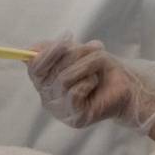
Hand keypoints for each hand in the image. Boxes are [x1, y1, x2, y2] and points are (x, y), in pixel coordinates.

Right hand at [26, 36, 154, 132]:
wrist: (125, 87)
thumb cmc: (99, 69)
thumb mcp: (76, 53)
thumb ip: (51, 51)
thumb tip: (29, 51)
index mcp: (44, 82)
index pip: (34, 67)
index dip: (48, 51)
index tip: (68, 36)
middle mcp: (48, 97)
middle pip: (48, 71)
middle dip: (73, 54)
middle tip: (92, 49)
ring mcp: (60, 110)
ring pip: (63, 79)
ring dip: (85, 66)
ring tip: (98, 64)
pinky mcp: (75, 118)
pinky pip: (74, 92)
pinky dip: (88, 81)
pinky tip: (95, 82)